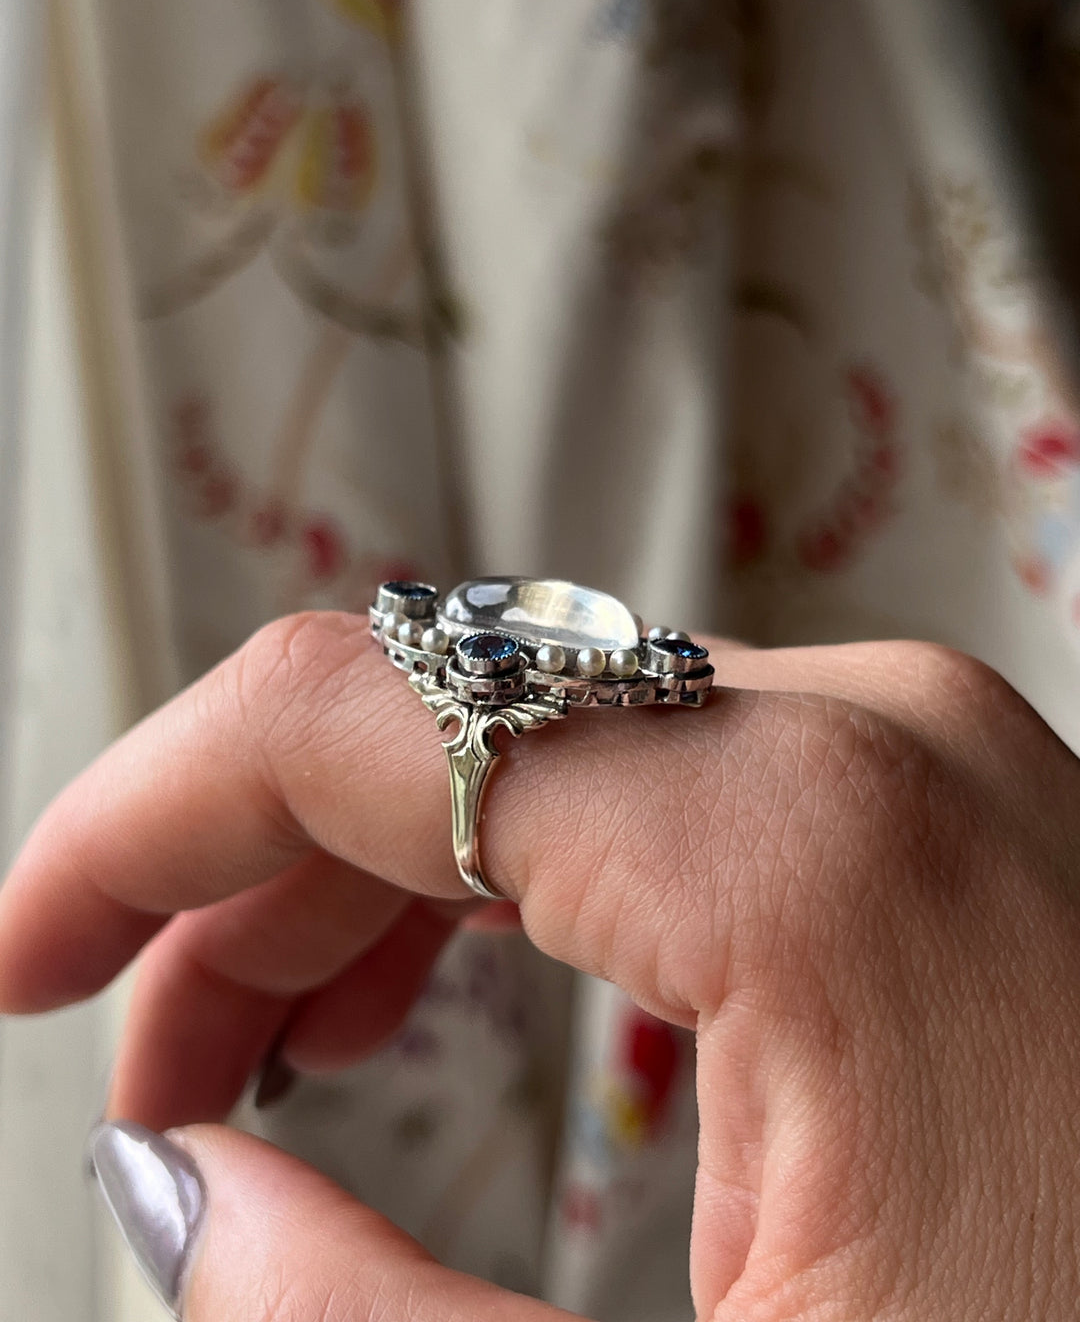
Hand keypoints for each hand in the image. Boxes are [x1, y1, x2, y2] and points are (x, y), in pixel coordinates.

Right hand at [3, 612, 1079, 1318]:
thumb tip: (177, 1186)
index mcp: (809, 830)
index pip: (360, 715)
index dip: (140, 819)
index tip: (26, 939)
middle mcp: (870, 727)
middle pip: (443, 725)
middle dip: (248, 888)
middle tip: (147, 1068)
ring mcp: (926, 755)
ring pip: (546, 754)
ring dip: (380, 887)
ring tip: (281, 1042)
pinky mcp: (945, 816)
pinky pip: (664, 795)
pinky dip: (526, 888)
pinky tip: (484, 992)